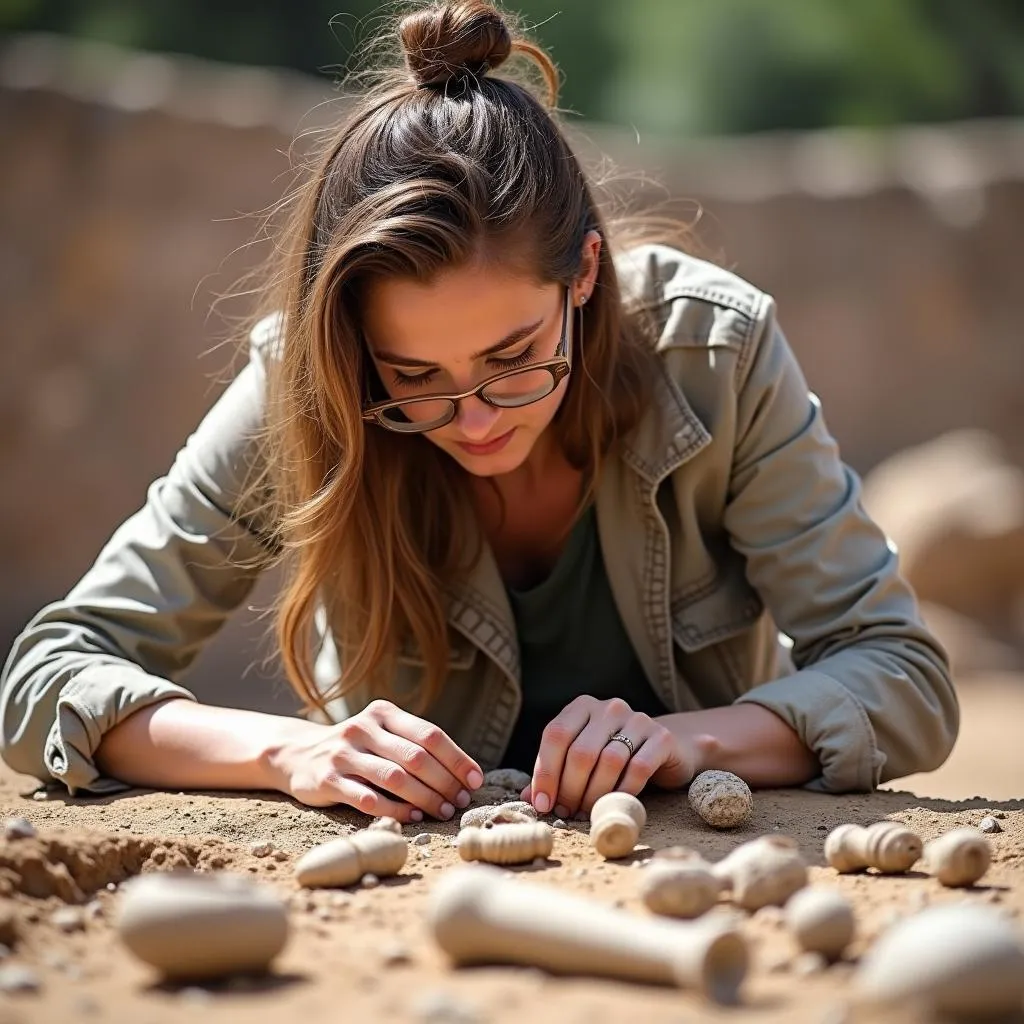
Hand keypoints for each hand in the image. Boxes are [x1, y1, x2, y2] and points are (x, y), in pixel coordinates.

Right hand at [265, 699, 482, 822]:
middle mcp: (363, 728)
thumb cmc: (355, 749)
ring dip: (424, 797)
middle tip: (459, 802)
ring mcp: (343, 753)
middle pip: (415, 756)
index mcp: (382, 713)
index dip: (457, 758)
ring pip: (394, 777)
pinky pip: (367, 798)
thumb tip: (464, 774)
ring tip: (442, 811)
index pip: (429, 734)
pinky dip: (394, 809)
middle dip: (444, 782)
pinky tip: (412, 816)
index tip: (475, 780)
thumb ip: (413, 746)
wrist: (296, 754)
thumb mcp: (381, 735)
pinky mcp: (328, 780)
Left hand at [522, 696, 697, 817]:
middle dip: (570, 789)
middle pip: (581, 752)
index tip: (543, 804)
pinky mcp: (660, 737)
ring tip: (587, 812)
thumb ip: (556, 773)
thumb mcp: (583, 759)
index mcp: (583, 706)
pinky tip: (615, 803)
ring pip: (608, 761)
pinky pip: (637, 768)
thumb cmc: (614, 756)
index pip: (556, 735)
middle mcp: (609, 708)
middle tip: (567, 812)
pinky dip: (623, 791)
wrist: (666, 748)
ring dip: (594, 794)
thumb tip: (528, 798)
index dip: (545, 772)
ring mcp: (637, 719)